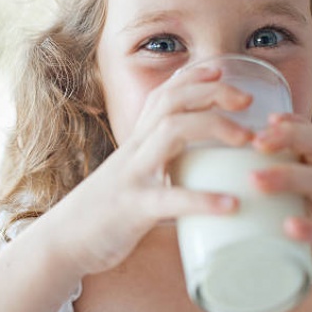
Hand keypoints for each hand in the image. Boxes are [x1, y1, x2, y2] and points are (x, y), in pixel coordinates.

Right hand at [48, 65, 251, 276]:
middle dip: (210, 92)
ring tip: (247, 139)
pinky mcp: (132, 209)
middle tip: (247, 99)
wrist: (64, 241)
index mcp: (136, 144)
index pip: (162, 96)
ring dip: (213, 127)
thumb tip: (201, 176)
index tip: (221, 69)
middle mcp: (134, 151)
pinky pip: (169, 198)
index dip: (192, 77)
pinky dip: (202, 199)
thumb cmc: (105, 212)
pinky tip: (231, 205)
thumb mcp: (133, 178)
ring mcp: (132, 176)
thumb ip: (161, 169)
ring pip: (170, 132)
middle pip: (170, 102)